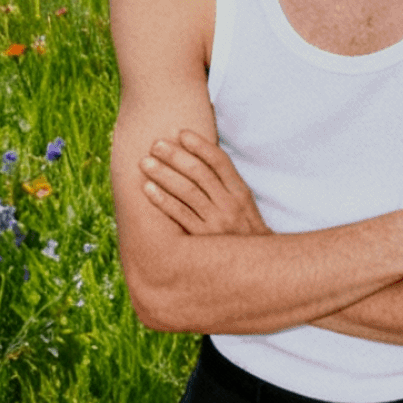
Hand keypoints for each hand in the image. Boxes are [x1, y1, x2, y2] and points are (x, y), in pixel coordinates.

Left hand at [141, 129, 272, 235]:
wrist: (256, 269)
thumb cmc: (243, 234)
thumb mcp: (244, 207)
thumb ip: (226, 186)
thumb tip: (201, 161)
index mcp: (240, 193)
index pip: (220, 162)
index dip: (200, 145)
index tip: (181, 132)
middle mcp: (230, 205)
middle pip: (199, 173)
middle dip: (176, 156)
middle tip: (156, 144)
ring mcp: (216, 222)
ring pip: (187, 191)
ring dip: (164, 174)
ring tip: (146, 163)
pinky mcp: (202, 239)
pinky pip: (180, 215)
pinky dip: (163, 200)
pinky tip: (148, 189)